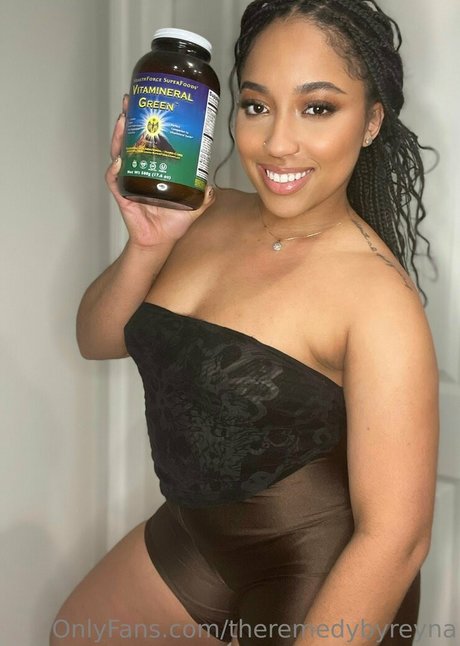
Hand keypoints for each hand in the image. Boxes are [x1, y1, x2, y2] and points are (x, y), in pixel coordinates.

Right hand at [105, 95, 215, 249]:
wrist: (160, 241)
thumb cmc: (173, 221)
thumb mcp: (194, 205)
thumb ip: (205, 196)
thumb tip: (211, 186)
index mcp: (153, 165)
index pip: (147, 138)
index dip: (145, 120)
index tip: (148, 103)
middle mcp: (138, 168)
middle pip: (129, 139)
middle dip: (128, 119)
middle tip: (130, 102)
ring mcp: (128, 179)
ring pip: (119, 152)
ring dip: (119, 136)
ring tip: (123, 121)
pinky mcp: (122, 194)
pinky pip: (114, 179)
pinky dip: (115, 170)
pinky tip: (120, 160)